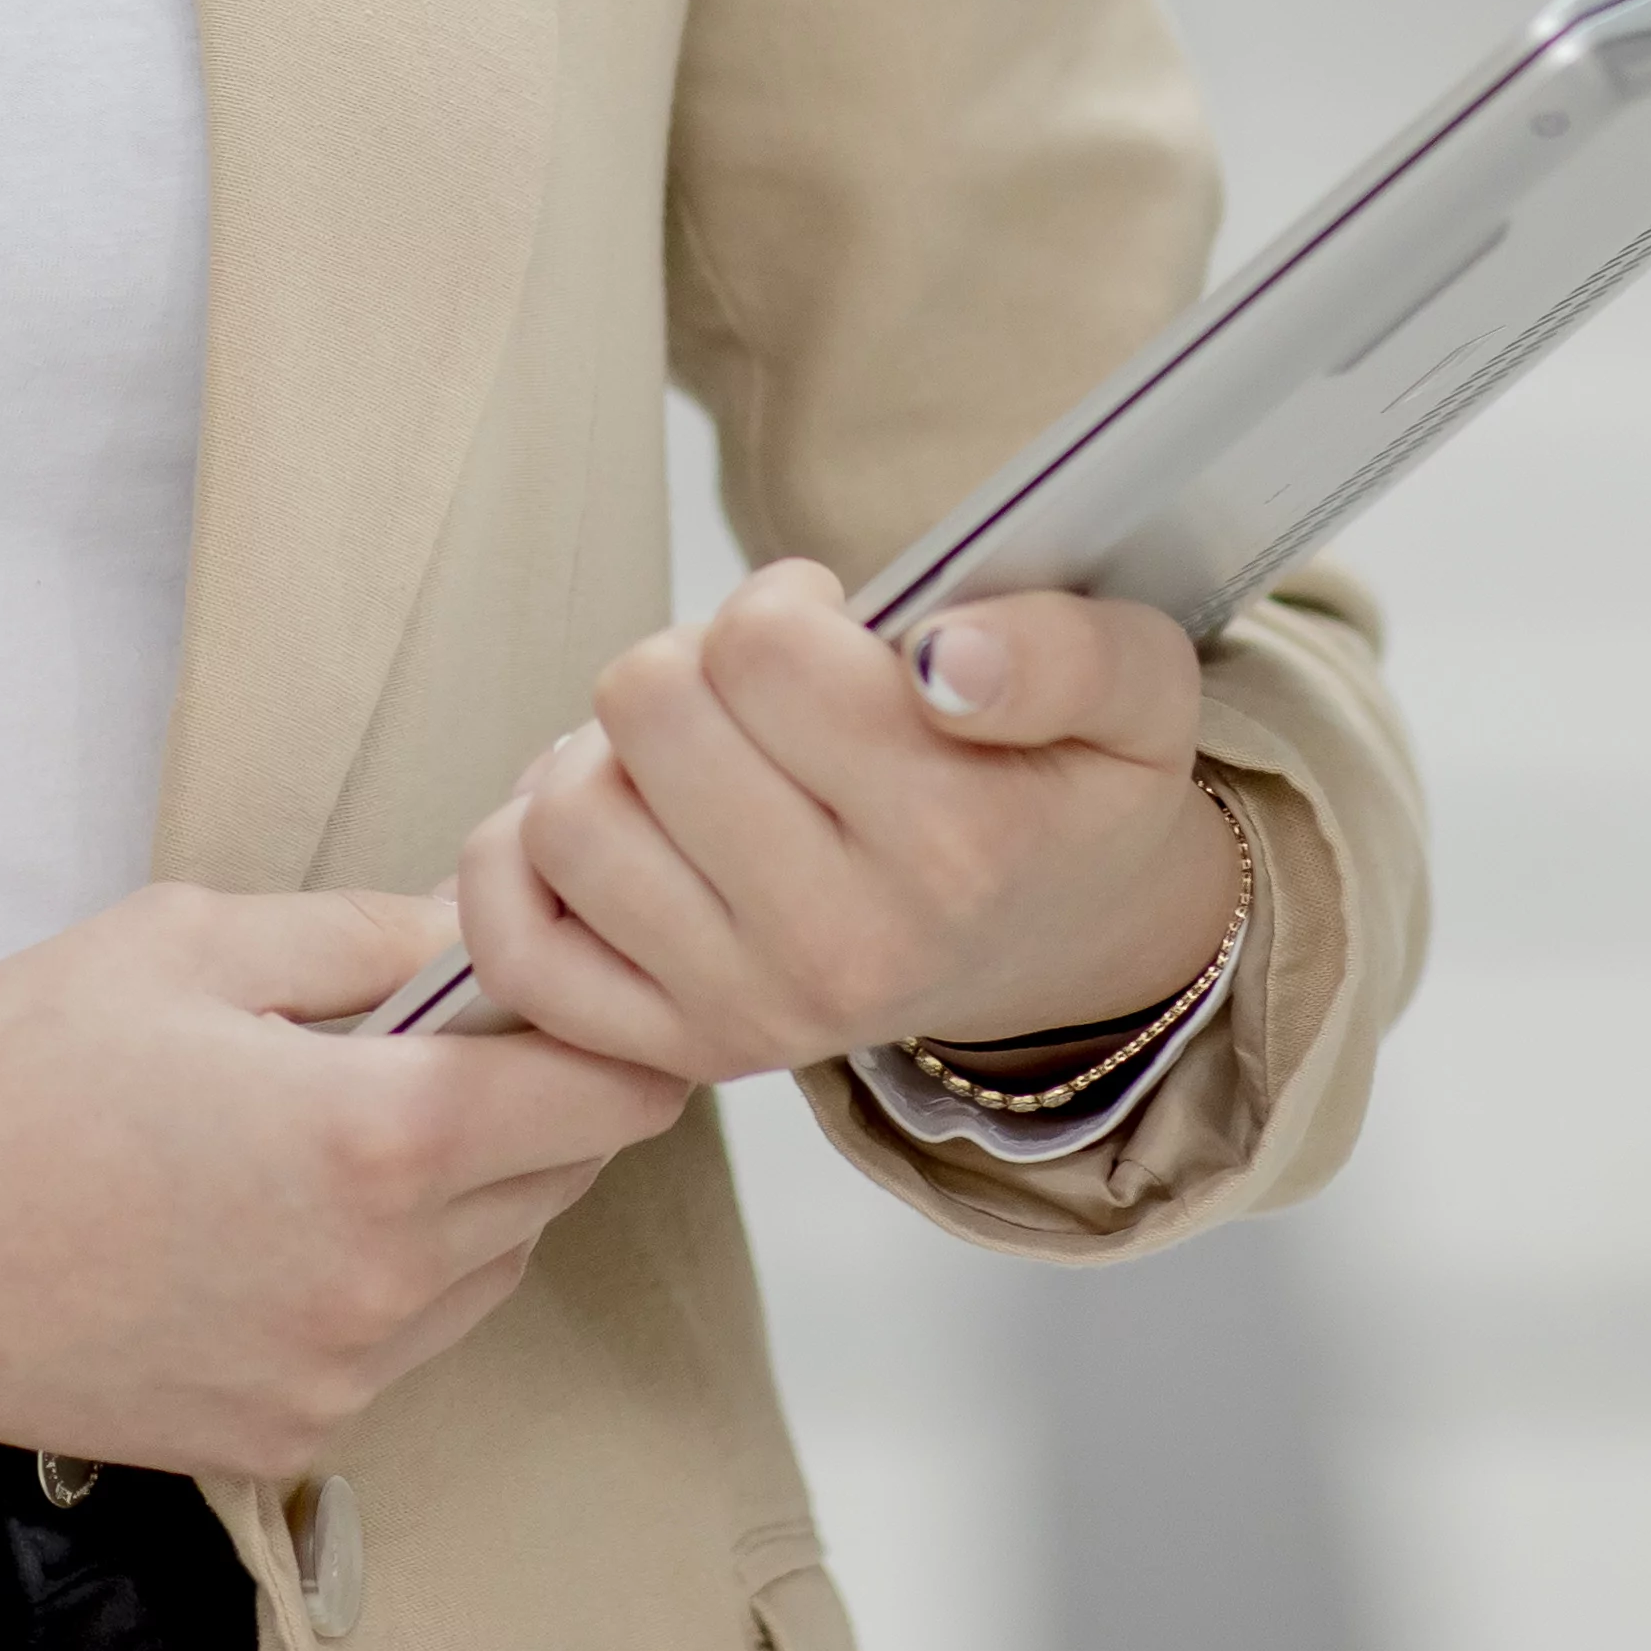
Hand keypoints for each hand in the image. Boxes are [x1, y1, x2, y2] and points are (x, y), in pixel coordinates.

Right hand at [0, 884, 688, 1478]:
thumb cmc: (10, 1070)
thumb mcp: (192, 940)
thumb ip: (369, 935)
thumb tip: (483, 931)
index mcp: (378, 1137)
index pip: (610, 1094)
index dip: (612, 1029)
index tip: (568, 988)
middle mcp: (384, 1279)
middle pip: (565, 1179)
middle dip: (535, 1098)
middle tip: (440, 1032)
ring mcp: (339, 1376)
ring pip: (495, 1267)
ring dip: (469, 1194)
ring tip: (339, 1122)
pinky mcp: (286, 1438)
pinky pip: (406, 1344)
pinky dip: (389, 1278)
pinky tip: (278, 1217)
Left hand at [445, 564, 1237, 1087]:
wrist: (1047, 936)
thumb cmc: (1064, 786)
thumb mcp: (1136, 687)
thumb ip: (1060, 651)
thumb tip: (944, 657)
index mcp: (959, 844)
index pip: (765, 651)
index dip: (786, 603)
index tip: (834, 629)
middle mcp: (845, 947)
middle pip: (650, 707)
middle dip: (698, 661)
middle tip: (763, 691)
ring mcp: (746, 1011)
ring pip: (570, 812)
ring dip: (612, 753)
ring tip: (694, 756)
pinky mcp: (669, 1048)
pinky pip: (514, 938)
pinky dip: (523, 859)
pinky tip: (613, 821)